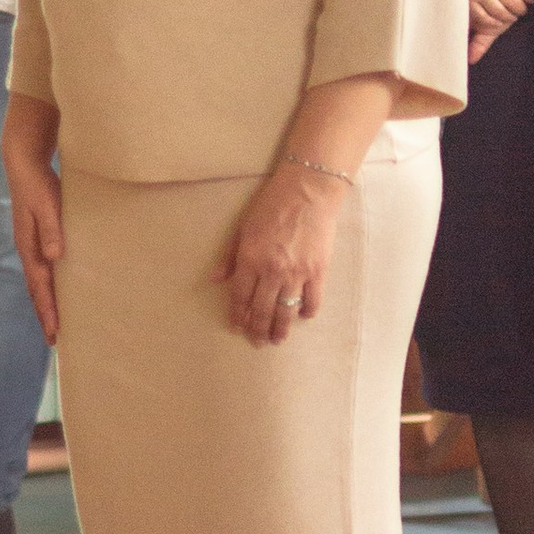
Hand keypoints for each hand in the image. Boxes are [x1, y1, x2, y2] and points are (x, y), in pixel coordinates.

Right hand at [0, 92, 63, 342]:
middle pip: (37, 288)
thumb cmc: (38, 181)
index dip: (47, 310)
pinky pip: (44, 267)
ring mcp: (32, 243)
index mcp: (29, 245)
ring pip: (39, 280)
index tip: (55, 333)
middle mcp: (28, 248)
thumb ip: (51, 228)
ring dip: (47, 301)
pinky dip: (50, 283)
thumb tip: (54, 257)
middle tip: (55, 340)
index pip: (39, 285)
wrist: (24, 160)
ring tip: (56, 321)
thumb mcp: (46, 202)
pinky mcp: (39, 235)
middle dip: (45, 313)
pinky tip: (59, 287)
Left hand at [216, 163, 342, 346]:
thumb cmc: (272, 205)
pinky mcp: (318, 271)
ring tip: (277, 339)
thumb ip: (229, 257)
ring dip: (280, 329)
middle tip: (257, 342)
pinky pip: (312, 300)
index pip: (240, 296)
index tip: (237, 326)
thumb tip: (215, 280)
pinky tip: (302, 316)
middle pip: (262, 310)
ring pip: (285, 311)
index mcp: (250, 260)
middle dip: (257, 329)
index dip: (238, 315)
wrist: (308, 191)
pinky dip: (307, 312)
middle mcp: (272, 271)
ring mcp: (297, 273)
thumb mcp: (243, 227)